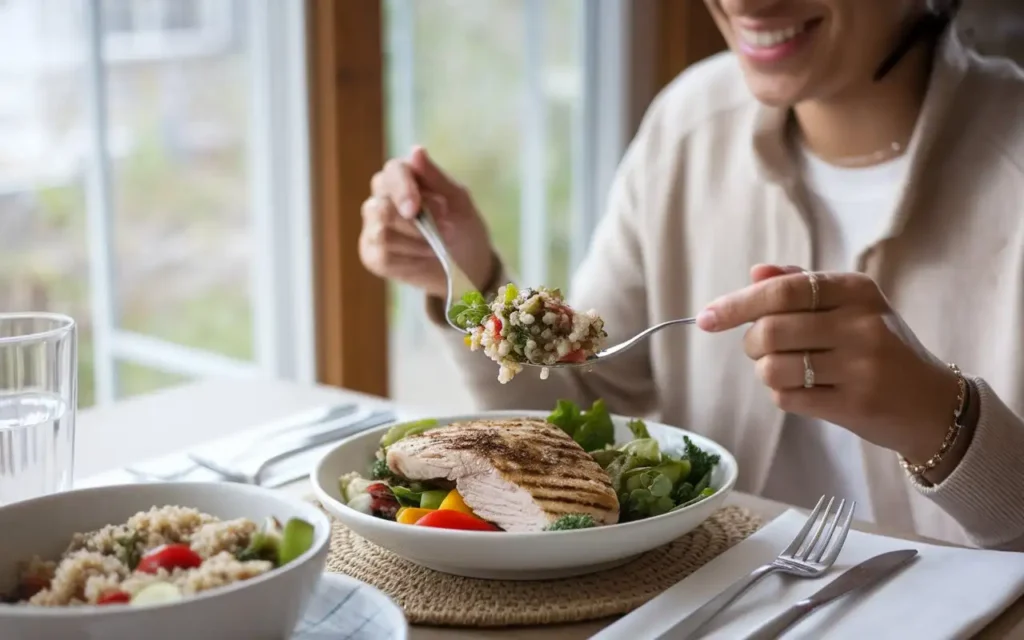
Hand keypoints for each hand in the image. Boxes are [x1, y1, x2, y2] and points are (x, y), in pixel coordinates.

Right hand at [359, 146, 496, 297]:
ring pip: (381, 233)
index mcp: (402, 178)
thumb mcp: (458, 201)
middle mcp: (381, 199)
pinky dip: (409, 258)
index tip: (415, 209)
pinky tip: (423, 257)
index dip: (402, 189)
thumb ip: (436, 178)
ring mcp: (373, 227)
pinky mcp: (373, 255)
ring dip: (415, 242)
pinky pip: (383, 255)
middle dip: (415, 225)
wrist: (468, 265)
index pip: (392, 172)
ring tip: (436, 245)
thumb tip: (416, 151)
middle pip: (383, 207)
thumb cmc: (462, 226)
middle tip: (445, 229)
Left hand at [696, 264, 960, 464]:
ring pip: (773, 368)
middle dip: (751, 344)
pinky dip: (783, 395)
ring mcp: (860, 365)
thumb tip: (755, 272)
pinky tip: (806, 391)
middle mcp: (861, 323)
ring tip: (787, 370)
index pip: (781, 290)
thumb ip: (801, 285)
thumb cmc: (879, 348)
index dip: (736, 304)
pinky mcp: (854, 404)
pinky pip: (787, 398)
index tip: (705, 318)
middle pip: (769, 330)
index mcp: (856, 290)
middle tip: (761, 349)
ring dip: (766, 372)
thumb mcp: (850, 307)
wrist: (929, 403)